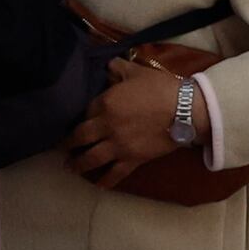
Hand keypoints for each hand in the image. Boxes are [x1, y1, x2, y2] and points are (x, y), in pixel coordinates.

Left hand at [62, 56, 193, 185]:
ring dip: (78, 164)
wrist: (187, 110)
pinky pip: (115, 173)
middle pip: (80, 138)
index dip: (81, 117)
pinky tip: (98, 185)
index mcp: (105, 104)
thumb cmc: (162, 88)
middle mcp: (106, 127)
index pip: (85, 112)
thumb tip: (108, 64)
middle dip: (68, 144)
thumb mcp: (137, 72)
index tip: (76, 122)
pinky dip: (105, 181)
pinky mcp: (133, 159)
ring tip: (70, 168)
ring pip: (91, 158)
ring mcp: (118, 145)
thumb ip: (118, 69)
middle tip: (61, 148)